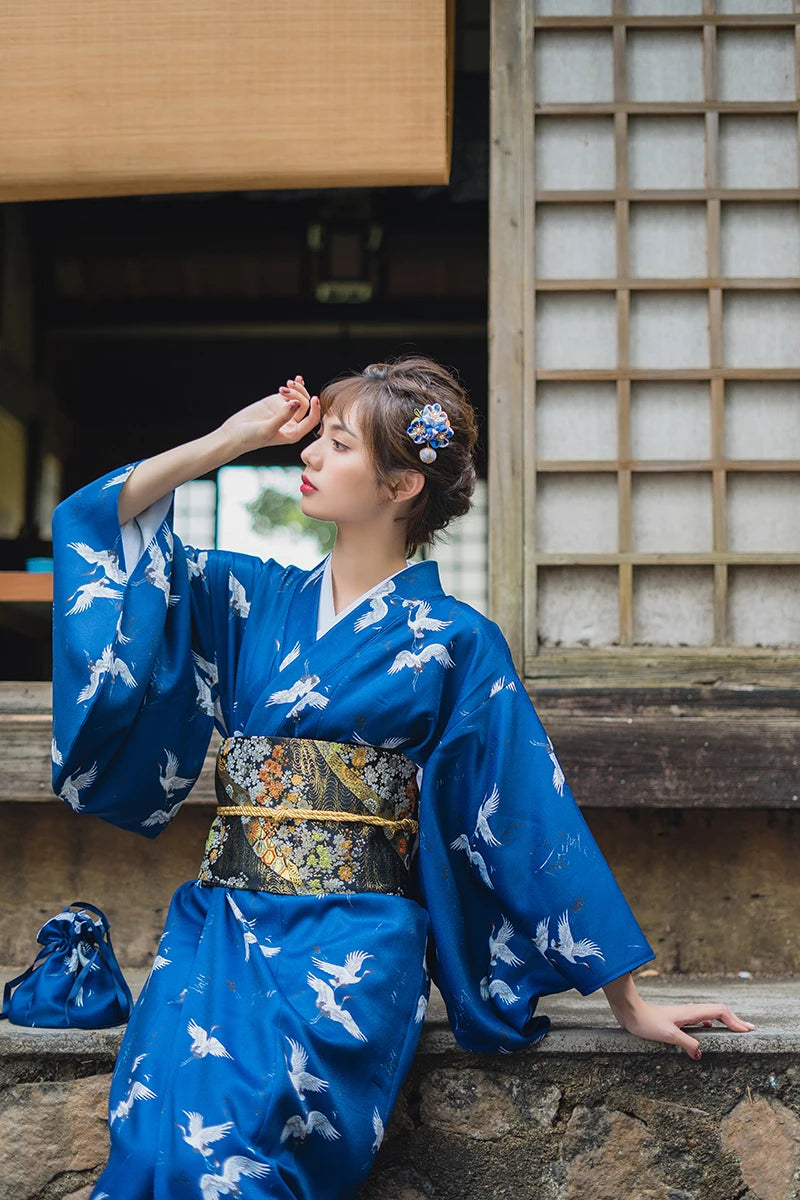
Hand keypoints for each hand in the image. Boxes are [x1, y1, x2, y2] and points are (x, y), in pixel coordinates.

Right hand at [217, 375, 319, 455]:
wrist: (234, 433)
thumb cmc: (250, 437)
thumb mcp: (268, 429)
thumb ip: (283, 417)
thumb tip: (296, 403)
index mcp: (294, 433)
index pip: (311, 421)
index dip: (315, 409)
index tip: (314, 398)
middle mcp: (292, 422)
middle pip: (305, 405)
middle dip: (299, 395)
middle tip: (284, 391)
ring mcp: (285, 411)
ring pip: (299, 397)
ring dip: (295, 389)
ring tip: (285, 386)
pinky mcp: (276, 402)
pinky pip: (290, 392)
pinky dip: (294, 386)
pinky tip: (296, 379)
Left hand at [616, 1000, 754, 1059]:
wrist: (631, 1012)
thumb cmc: (647, 1022)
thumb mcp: (667, 1035)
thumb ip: (686, 1043)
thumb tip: (700, 1054)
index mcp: (691, 1012)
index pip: (720, 1012)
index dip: (735, 1020)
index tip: (747, 1031)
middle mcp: (691, 1010)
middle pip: (719, 1011)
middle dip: (735, 1020)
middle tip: (749, 1029)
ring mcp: (685, 1013)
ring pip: (711, 1014)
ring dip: (725, 1021)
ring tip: (735, 1030)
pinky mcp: (679, 1018)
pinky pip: (701, 1019)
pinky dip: (712, 1023)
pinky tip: (710, 1031)